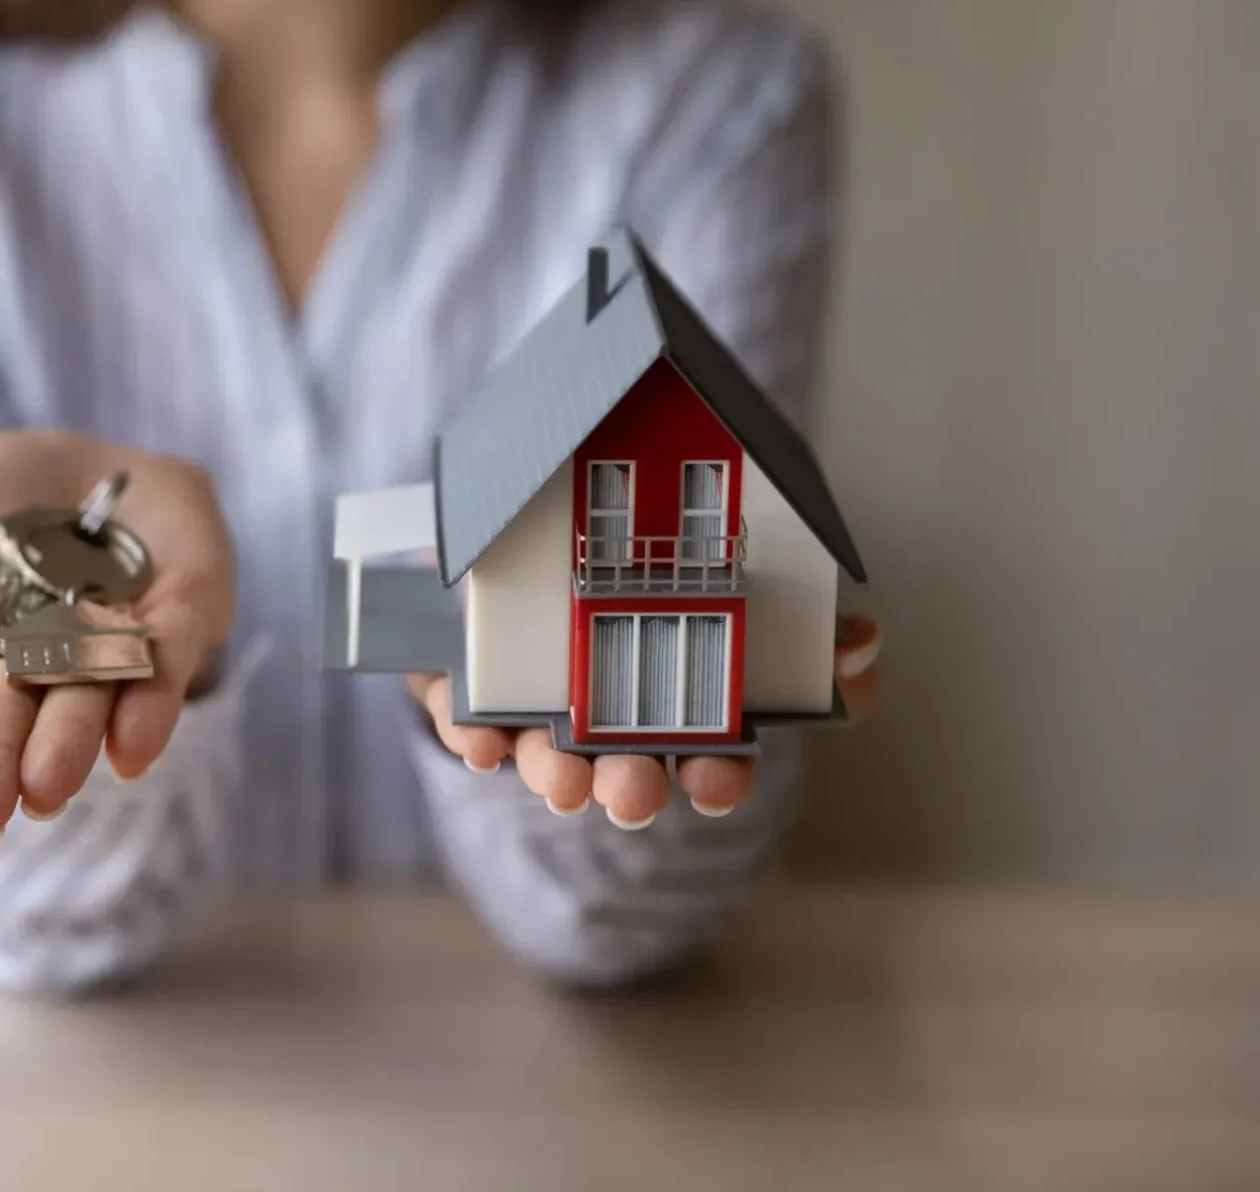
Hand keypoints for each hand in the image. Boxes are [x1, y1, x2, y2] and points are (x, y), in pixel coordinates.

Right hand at [0, 430, 235, 844]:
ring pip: (86, 696)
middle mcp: (33, 659)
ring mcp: (110, 637)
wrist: (90, 459)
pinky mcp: (184, 612)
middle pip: (7, 712)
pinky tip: (134, 749)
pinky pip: (169, 657)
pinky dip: (152, 702)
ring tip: (44, 791)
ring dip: (66, 744)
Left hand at [407, 613, 880, 825]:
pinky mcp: (464, 687)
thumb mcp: (748, 587)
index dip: (718, 778)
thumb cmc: (649, 577)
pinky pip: (462, 719)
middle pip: (624, 773)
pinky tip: (479, 742)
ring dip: (554, 776)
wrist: (531, 532)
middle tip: (634, 792)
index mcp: (681, 712)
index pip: (711, 762)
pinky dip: (471, 736)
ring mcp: (532, 712)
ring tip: (561, 780)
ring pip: (543, 759)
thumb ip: (809, 628)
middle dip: (630, 788)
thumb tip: (863, 643)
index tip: (718, 780)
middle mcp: (607, 726)